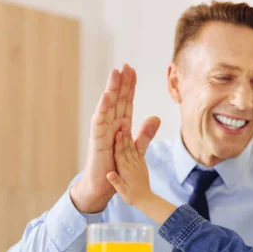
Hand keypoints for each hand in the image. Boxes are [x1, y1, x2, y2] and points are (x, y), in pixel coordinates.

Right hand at [71, 64, 135, 212]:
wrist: (102, 186)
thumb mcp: (134, 148)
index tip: (133, 71)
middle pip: (117, 100)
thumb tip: (156, 117)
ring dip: (111, 90)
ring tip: (115, 73)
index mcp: (119, 126)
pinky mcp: (96, 141)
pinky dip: (103, 109)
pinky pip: (99, 122)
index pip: (126, 102)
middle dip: (121, 83)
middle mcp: (110, 126)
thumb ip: (144, 134)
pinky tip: (107, 96)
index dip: (129, 87)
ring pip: (107, 107)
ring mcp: (102, 132)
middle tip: (125, 65)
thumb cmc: (114, 166)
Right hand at [106, 117, 160, 206]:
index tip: (118, 132)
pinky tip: (137, 139)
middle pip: (127, 148)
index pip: (120, 154)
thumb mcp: (123, 192)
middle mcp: (132, 165)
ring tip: (127, 127)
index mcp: (125, 171)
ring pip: (133, 149)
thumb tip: (109, 174)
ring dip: (129, 138)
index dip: (119, 143)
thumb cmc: (131, 197)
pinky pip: (139, 154)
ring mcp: (138, 165)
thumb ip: (116, 182)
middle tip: (123, 124)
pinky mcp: (142, 166)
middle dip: (124, 136)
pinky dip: (138, 146)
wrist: (146, 200)